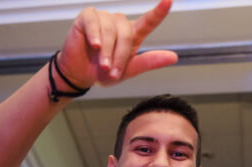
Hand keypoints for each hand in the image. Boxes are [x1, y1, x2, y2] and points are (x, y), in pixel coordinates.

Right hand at [57, 0, 177, 89]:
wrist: (78, 75)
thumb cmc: (103, 72)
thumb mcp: (128, 71)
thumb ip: (148, 62)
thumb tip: (173, 57)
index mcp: (132, 34)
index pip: (149, 21)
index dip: (159, 11)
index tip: (168, 1)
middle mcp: (119, 23)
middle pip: (126, 35)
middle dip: (119, 56)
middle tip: (111, 71)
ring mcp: (103, 18)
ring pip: (110, 31)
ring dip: (106, 51)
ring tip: (102, 65)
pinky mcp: (87, 17)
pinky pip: (93, 22)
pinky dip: (94, 35)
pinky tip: (94, 45)